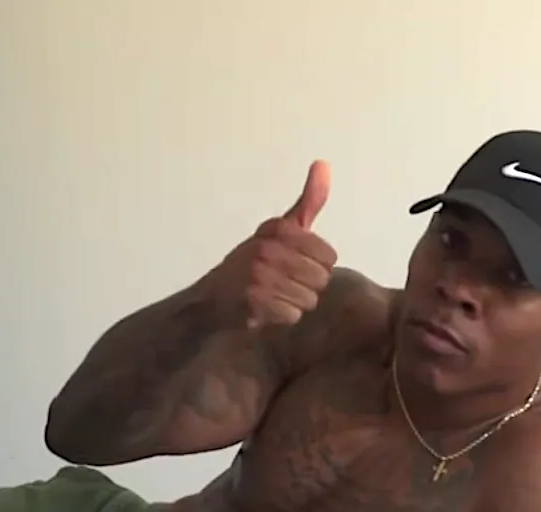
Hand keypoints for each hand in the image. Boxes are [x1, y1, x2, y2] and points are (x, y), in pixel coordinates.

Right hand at [213, 160, 337, 328]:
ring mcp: (257, 274)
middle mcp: (266, 247)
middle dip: (307, 287)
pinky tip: (267, 308)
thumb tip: (323, 164)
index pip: (329, 256)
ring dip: (294, 303)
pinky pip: (292, 315)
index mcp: (277, 228)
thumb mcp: (281, 229)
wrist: (212, 299)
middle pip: (321, 280)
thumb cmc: (252, 264)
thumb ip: (308, 202)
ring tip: (275, 295)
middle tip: (284, 283)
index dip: (318, 266)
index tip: (298, 265)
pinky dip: (282, 317)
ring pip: (309, 299)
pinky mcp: (252, 301)